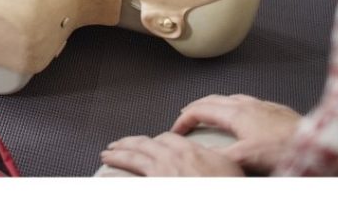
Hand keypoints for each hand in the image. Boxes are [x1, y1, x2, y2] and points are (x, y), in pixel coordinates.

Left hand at [100, 132, 243, 176]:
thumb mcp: (229, 168)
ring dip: (118, 154)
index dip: (155, 141)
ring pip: (134, 157)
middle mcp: (173, 158)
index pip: (166, 138)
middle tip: (116, 145)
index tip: (149, 143)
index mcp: (190, 151)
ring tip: (107, 155)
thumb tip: (208, 155)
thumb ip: (212, 158)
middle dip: (129, 143)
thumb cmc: (230, 188)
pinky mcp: (156, 185)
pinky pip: (133, 176)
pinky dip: (120, 172)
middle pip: (144, 144)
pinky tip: (111, 172)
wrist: (228, 198)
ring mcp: (162, 172)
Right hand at [170, 94, 300, 173]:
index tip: (176, 128)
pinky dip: (235, 106)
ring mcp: (262, 104)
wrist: (316, 143)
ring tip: (211, 112)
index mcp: (236, 113)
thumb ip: (222, 154)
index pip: (200, 110)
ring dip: (215, 105)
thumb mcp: (247, 156)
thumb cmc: (285, 149)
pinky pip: (248, 102)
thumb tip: (202, 152)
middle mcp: (246, 104)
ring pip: (230, 98)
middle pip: (212, 100)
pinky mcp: (275, 109)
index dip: (185, 119)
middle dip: (196, 106)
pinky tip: (243, 115)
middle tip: (186, 116)